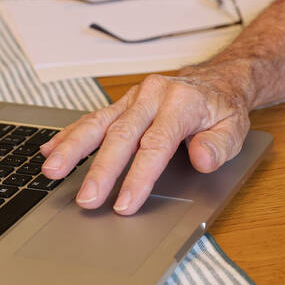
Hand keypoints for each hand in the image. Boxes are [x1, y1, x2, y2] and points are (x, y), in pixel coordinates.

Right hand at [38, 70, 251, 214]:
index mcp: (182, 102)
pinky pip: (93, 117)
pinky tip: (50, 148)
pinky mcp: (122, 103)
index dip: (138, 176)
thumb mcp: (234, 129)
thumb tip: (201, 159)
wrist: (216, 81)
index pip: (156, 144)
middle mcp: (154, 95)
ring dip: (73, 147)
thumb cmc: (222, 109)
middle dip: (101, 170)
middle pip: (122, 135)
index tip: (124, 203)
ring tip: (52, 169)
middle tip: (87, 198)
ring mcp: (135, 97)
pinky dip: (71, 134)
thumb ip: (218, 146)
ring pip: (99, 122)